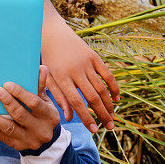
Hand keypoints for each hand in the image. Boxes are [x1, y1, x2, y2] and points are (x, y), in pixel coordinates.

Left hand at [0, 66, 59, 152]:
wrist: (46, 140)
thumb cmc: (42, 114)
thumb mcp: (45, 101)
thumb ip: (40, 86)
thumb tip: (42, 68)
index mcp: (50, 116)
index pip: (34, 103)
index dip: (21, 93)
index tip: (7, 84)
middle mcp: (40, 130)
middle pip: (20, 115)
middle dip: (8, 103)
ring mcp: (28, 140)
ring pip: (8, 128)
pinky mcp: (16, 145)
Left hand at [42, 17, 119, 132]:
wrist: (51, 33)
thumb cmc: (48, 59)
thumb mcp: (48, 78)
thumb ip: (58, 97)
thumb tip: (69, 118)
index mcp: (61, 77)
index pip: (77, 102)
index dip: (87, 117)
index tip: (95, 130)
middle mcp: (75, 70)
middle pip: (93, 97)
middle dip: (102, 114)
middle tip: (110, 127)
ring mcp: (86, 62)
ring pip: (102, 87)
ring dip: (109, 104)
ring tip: (112, 116)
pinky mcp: (94, 56)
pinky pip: (108, 74)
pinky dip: (114, 87)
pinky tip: (117, 99)